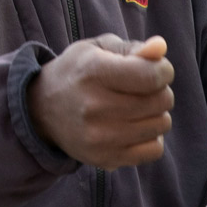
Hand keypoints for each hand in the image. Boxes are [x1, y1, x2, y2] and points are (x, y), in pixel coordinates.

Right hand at [29, 34, 174, 168]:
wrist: (42, 110)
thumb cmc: (78, 73)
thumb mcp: (99, 49)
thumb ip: (133, 48)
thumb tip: (160, 48)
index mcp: (94, 72)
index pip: (152, 75)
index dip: (163, 70)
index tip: (156, 69)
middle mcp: (95, 107)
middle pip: (161, 100)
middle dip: (160, 90)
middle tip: (144, 88)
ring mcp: (100, 137)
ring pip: (161, 125)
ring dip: (157, 114)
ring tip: (138, 107)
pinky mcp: (105, 159)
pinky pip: (154, 150)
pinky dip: (152, 138)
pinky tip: (136, 128)